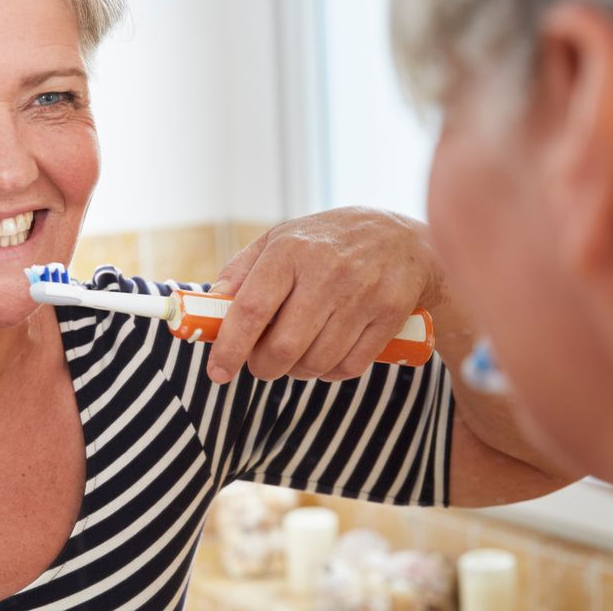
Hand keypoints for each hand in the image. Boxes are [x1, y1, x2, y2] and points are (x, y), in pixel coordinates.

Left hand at [206, 207, 440, 383]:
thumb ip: (241, 272)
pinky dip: (331, 372)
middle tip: (262, 364)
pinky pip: (350, 367)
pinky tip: (329, 354)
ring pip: (316, 362)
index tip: (218, 371)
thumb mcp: (281, 240)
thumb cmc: (327, 243)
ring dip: (298, 371)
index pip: (251, 309)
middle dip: (265, 367)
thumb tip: (211, 310)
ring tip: (297, 354)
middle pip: (283, 347)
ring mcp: (362, 294)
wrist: (402, 239)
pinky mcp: (390, 314)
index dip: (230, 347)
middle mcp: (326, 271)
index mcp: (290, 250)